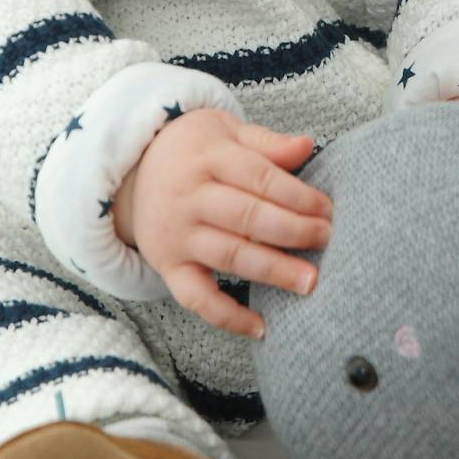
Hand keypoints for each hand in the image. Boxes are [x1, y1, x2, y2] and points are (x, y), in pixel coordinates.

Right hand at [113, 108, 333, 339]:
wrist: (131, 171)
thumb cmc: (192, 149)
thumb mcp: (224, 131)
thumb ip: (266, 144)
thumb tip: (306, 145)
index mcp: (208, 157)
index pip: (259, 177)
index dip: (297, 195)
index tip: (327, 209)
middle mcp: (190, 197)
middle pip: (247, 217)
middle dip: (293, 231)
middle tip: (328, 240)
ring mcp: (177, 235)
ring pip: (230, 256)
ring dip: (273, 271)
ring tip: (310, 281)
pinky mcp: (167, 266)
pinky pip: (196, 298)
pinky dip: (227, 316)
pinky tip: (261, 327)